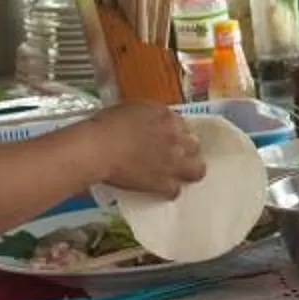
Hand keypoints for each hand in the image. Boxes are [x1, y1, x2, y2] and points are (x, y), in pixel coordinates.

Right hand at [88, 103, 202, 196]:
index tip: (169, 137)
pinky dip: (170, 190)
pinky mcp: (163, 183)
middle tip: (175, 155)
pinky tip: (163, 190)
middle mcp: (177, 138)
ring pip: (197, 169)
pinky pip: (176, 190)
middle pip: (195, 145)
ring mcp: (173, 162)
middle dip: (187, 150)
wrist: (100, 148)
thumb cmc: (107, 125)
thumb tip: (151, 123)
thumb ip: (149, 115)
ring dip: (189, 171)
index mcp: (168, 117)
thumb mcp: (132, 109)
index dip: (177, 133)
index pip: (183, 125)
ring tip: (179, 175)